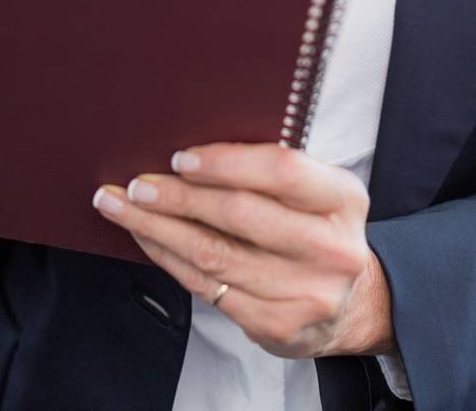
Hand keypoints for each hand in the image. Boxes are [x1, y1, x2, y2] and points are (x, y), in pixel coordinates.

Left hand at [92, 141, 394, 358]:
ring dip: (159, 229)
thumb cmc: (317, 229)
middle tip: (137, 184)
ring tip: (124, 208)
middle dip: (178, 196)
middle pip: (240, 215)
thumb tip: (191, 150)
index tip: (180, 158)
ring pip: (215, 254)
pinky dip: (170, 259)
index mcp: (342, 198)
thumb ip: (271, 171)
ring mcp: (307, 292)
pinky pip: (208, 288)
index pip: (281, 170)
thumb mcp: (317, 190)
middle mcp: (331, 247)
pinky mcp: (278, 326)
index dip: (226, 162)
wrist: (351, 303)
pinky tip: (149, 241)